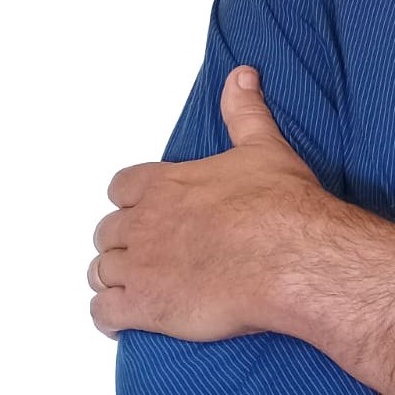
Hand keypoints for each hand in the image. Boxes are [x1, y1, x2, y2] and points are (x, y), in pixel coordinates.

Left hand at [89, 67, 332, 340]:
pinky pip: (104, 314)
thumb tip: (242, 76)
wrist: (294, 258)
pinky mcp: (145, 307)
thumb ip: (244, 111)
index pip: (121, 188)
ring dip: (115, 278)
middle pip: (108, 232)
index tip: (149, 210)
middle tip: (151, 252)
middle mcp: (144, 223)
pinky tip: (127, 318)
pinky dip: (110, 317)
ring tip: (139, 285)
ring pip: (101, 272)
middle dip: (124, 242)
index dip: (133, 201)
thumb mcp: (263, 147)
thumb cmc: (281, 207)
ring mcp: (140, 267)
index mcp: (164, 184)